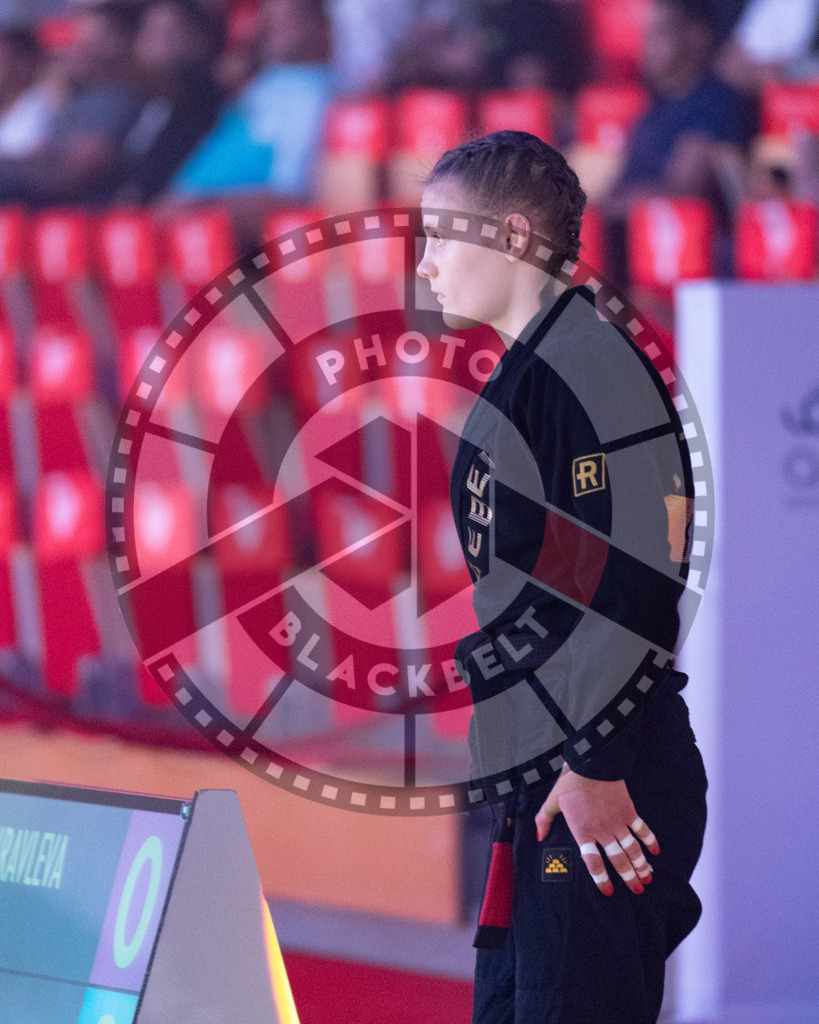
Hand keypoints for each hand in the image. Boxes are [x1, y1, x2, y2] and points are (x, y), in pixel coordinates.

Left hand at [534, 768, 658, 895]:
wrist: (591, 764)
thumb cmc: (570, 783)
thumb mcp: (552, 801)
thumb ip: (544, 820)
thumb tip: (539, 837)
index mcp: (582, 832)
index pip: (593, 863)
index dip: (601, 879)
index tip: (609, 891)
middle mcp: (602, 831)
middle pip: (618, 860)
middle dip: (629, 877)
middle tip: (638, 890)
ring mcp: (618, 822)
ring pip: (632, 849)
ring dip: (641, 865)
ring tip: (647, 878)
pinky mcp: (629, 811)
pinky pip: (642, 829)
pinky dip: (650, 840)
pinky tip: (656, 851)